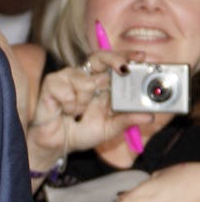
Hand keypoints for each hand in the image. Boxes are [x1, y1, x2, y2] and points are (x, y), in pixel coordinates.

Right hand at [26, 53, 150, 171]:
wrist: (57, 145)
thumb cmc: (81, 132)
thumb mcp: (109, 128)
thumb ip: (127, 120)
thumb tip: (149, 116)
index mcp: (102, 84)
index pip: (115, 63)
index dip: (127, 56)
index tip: (141, 57)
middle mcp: (86, 77)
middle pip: (100, 56)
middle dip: (115, 59)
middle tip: (124, 69)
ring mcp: (68, 78)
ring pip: (85, 81)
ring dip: (84, 101)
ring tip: (78, 113)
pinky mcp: (52, 83)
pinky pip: (67, 91)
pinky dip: (69, 105)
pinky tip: (65, 111)